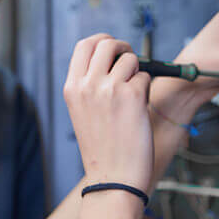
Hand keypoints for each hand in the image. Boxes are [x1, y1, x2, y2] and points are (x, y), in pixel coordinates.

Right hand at [63, 34, 153, 191]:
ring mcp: (109, 89)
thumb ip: (90, 84)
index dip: (102, 40)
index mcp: (72, 88)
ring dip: (137, 71)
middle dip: (123, 48)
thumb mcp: (82, 112)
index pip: (84, 45)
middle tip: (130, 61)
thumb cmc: (102, 149)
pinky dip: (146, 89)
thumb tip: (113, 58)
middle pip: (107, 43)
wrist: (113, 177)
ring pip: (130, 59)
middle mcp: (87, 85)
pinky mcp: (132, 96)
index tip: (113, 47)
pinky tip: (139, 109)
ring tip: (134, 95)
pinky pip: (145, 77)